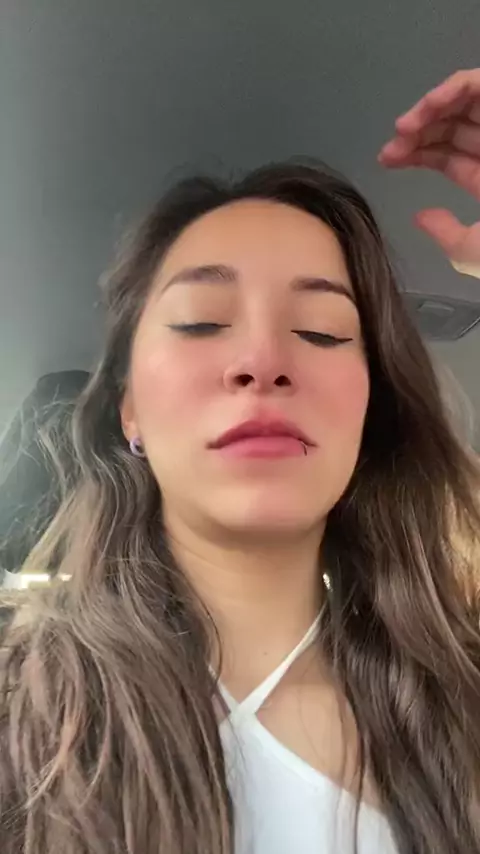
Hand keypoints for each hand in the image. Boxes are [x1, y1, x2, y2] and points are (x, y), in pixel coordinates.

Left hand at [378, 69, 479, 272]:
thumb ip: (448, 236)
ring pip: (463, 102)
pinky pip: (479, 83)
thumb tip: (421, 218)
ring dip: (429, 108)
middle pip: (451, 127)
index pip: (448, 157)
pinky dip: (453, 88)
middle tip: (393, 144)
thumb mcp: (475, 251)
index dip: (416, 154)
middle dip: (417, 131)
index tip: (387, 158)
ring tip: (405, 127)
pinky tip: (429, 106)